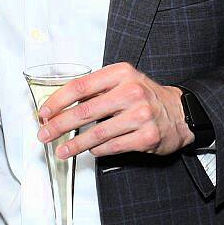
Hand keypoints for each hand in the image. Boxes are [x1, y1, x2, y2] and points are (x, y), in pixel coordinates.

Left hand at [37, 62, 192, 158]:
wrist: (179, 112)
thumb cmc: (144, 96)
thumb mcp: (122, 82)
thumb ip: (95, 90)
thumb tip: (58, 106)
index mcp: (121, 73)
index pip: (80, 86)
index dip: (57, 101)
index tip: (43, 112)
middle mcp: (131, 92)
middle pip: (84, 111)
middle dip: (59, 125)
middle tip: (44, 134)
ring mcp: (141, 115)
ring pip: (97, 134)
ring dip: (74, 144)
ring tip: (61, 150)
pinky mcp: (147, 137)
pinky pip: (112, 147)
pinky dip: (97, 150)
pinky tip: (90, 150)